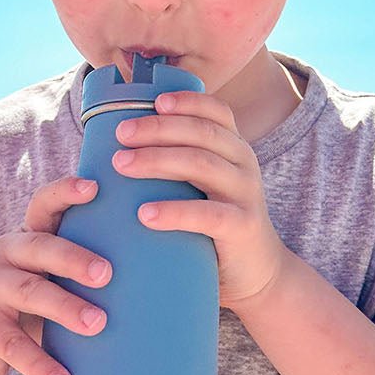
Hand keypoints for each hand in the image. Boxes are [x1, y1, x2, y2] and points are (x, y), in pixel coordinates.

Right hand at [0, 176, 111, 374]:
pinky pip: (13, 345)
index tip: (95, 186)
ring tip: (97, 325)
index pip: (44, 206)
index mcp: (25, 238)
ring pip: (30, 293)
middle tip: (108, 274)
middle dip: (75, 258)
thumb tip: (156, 273)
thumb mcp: (45, 283)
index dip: (66, 193)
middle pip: (40, 247)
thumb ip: (78, 272)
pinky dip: (40, 364)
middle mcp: (3, 254)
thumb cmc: (22, 312)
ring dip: (65, 308)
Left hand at [111, 90, 287, 309]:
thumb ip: (177, 165)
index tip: (154, 101)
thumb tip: (117, 148)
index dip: (186, 101)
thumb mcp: (202, 186)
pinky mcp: (242, 227)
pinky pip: (208, 214)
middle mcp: (243, 163)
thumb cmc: (213, 225)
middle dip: (158, 128)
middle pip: (201, 133)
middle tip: (120, 134)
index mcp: (233, 147)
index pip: (215, 111)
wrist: (257, 273)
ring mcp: (245, 194)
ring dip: (158, 160)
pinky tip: (145, 214)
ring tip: (121, 165)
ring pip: (201, 164)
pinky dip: (175, 211)